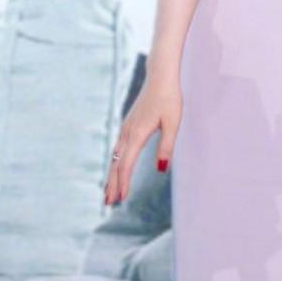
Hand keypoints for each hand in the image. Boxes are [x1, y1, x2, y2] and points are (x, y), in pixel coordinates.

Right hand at [104, 74, 181, 205]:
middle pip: (116, 163)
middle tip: (108, 203)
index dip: (123, 182)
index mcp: (137, 134)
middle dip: (112, 184)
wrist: (160, 77)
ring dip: (111, 175)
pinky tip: (115, 169)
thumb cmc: (169, 99)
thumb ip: (167, 146)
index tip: (121, 199)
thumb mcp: (173, 123)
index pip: (126, 164)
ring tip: (108, 191)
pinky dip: (115, 163)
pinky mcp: (128, 125)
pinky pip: (118, 148)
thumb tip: (161, 169)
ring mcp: (126, 128)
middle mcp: (127, 132)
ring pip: (115, 156)